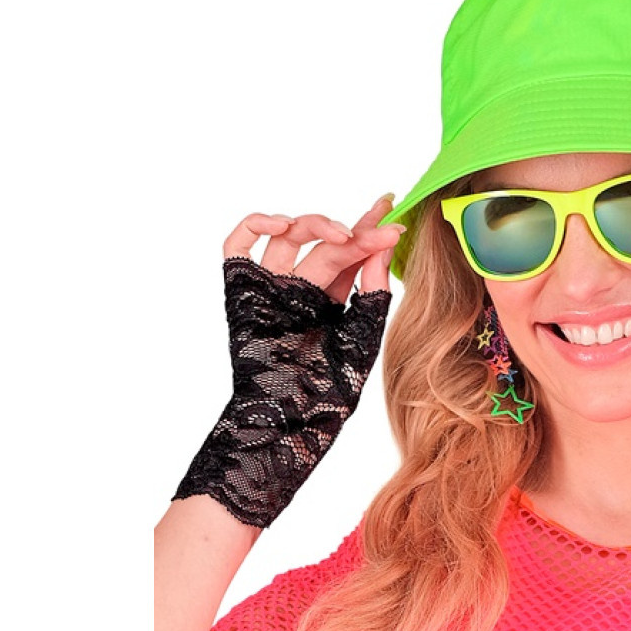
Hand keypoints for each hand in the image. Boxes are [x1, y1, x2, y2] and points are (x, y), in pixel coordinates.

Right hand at [172, 194, 405, 528]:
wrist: (292, 417)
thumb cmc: (329, 391)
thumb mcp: (365, 337)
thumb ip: (373, 293)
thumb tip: (384, 246)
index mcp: (331, 299)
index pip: (351, 254)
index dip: (370, 230)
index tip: (393, 214)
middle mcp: (300, 288)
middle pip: (325, 244)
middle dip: (356, 230)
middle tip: (379, 225)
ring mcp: (270, 286)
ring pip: (287, 236)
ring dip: (314, 224)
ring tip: (341, 234)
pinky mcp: (242, 289)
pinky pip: (238, 245)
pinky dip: (256, 225)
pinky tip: (282, 223)